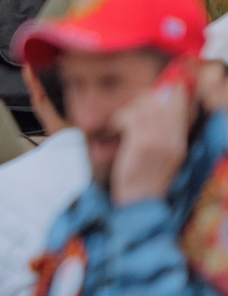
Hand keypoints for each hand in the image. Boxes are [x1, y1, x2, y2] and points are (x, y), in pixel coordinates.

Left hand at [110, 78, 196, 204]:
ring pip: (144, 108)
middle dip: (142, 100)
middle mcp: (173, 140)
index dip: (167, 93)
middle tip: (129, 111)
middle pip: (161, 103)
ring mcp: (159, 142)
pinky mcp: (142, 145)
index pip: (179, 107)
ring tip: (119, 126)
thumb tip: (153, 105)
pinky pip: (131, 118)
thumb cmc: (144, 179)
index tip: (153, 93)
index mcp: (180, 143)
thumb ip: (161, 133)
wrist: (139, 203)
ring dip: (127, 112)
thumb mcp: (161, 156)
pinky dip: (119, 120)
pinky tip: (114, 131)